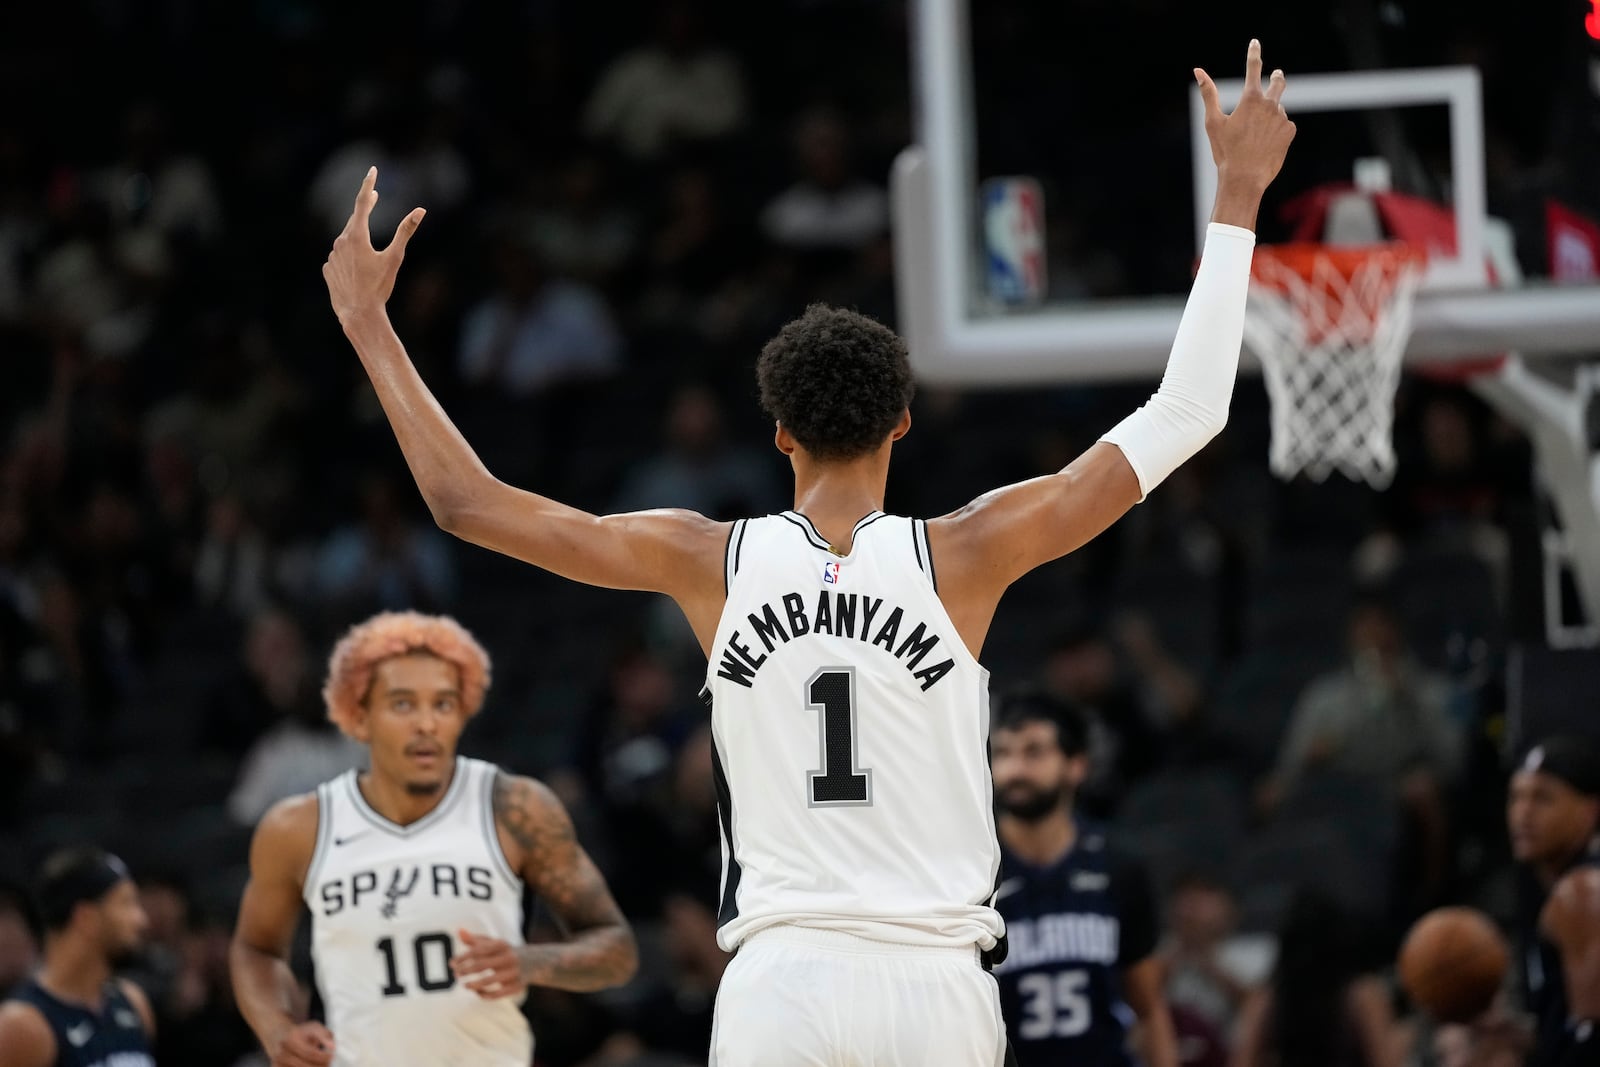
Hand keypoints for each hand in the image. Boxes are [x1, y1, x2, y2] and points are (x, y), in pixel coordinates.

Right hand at [269, 1021, 334, 1066]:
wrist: (278, 1035)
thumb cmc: (300, 1032)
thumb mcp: (313, 1027)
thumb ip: (325, 1035)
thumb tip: (333, 1047)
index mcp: (291, 1039)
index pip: (310, 1052)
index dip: (323, 1056)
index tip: (332, 1056)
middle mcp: (282, 1051)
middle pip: (304, 1065)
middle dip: (320, 1065)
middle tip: (328, 1063)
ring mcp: (278, 1061)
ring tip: (321, 1064)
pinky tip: (311, 1064)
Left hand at [322, 166, 424, 324]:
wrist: (358, 313)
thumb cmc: (379, 286)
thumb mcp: (395, 258)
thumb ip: (405, 231)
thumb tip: (420, 211)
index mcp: (357, 236)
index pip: (362, 202)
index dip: (368, 185)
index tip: (372, 171)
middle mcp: (340, 242)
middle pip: (355, 220)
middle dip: (365, 209)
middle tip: (373, 197)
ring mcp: (332, 256)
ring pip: (347, 240)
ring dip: (358, 238)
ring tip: (369, 251)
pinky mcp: (328, 269)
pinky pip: (340, 257)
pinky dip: (349, 257)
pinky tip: (358, 271)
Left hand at [450, 928, 523, 998]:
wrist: (535, 962)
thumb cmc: (505, 952)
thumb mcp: (493, 944)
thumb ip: (475, 940)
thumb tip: (459, 930)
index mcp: (502, 945)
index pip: (478, 950)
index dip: (463, 957)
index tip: (451, 963)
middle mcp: (509, 957)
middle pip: (483, 965)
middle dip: (466, 970)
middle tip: (456, 975)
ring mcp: (514, 972)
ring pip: (490, 980)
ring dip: (474, 984)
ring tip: (465, 985)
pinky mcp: (517, 986)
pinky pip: (498, 994)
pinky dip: (485, 995)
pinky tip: (478, 993)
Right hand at [1196, 40, 1295, 195]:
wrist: (1245, 178)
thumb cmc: (1225, 151)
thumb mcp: (1213, 122)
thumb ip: (1208, 94)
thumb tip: (1198, 71)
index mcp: (1250, 99)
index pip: (1253, 67)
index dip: (1253, 53)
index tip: (1255, 43)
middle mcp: (1270, 104)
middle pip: (1278, 82)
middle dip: (1276, 77)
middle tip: (1276, 75)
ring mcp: (1282, 117)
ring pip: (1278, 108)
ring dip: (1270, 114)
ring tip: (1256, 135)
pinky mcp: (1290, 131)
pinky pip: (1284, 124)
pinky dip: (1276, 129)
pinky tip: (1265, 144)